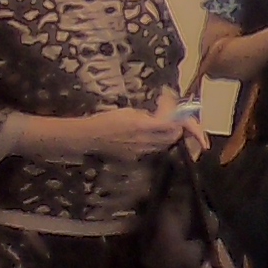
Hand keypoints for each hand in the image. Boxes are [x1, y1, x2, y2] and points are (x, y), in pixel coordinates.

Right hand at [69, 106, 186, 158]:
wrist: (91, 136)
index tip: (174, 110)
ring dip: (166, 136)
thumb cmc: (107, 120)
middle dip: (176, 128)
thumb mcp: (129, 112)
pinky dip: (155, 142)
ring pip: (163, 146)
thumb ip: (146, 115)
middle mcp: (144, 141)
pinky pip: (151, 150)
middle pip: (172, 138)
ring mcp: (140, 151)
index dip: (176, 117)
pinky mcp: (135, 157)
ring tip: (161, 127)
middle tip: (173, 120)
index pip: (170, 125)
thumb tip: (158, 117)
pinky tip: (148, 136)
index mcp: (142, 126)